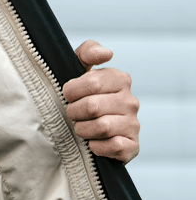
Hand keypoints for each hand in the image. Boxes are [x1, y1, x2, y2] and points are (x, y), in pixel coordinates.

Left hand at [62, 41, 139, 163]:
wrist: (85, 132)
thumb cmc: (79, 97)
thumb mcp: (78, 69)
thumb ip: (87, 52)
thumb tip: (106, 53)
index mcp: (120, 79)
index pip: (91, 83)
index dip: (71, 92)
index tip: (67, 95)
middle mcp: (131, 101)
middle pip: (92, 107)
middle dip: (74, 113)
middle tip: (72, 114)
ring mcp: (133, 124)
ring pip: (102, 127)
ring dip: (82, 130)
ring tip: (81, 127)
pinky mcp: (132, 146)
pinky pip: (114, 146)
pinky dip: (97, 146)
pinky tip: (93, 142)